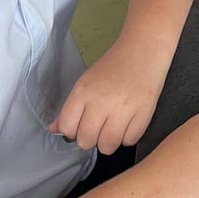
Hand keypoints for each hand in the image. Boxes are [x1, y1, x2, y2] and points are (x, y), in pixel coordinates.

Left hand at [49, 43, 163, 151]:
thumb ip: (70, 108)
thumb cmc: (113, 66)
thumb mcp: (86, 82)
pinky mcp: (144, 113)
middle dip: (91, 139)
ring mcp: (124, 109)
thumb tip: (54, 129)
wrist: (143, 50)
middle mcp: (102, 102)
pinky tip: (128, 124)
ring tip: (113, 128)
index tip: (80, 126)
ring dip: (108, 142)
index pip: (67, 128)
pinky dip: (127, 137)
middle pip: (86, 141)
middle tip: (98, 127)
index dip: (72, 131)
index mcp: (84, 92)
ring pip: (107, 147)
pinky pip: (129, 141)